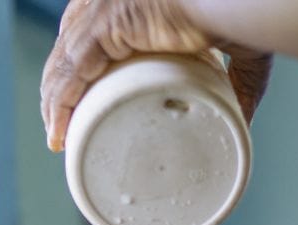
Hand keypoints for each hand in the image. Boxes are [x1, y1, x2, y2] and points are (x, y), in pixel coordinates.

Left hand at [40, 0, 271, 150]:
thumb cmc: (241, 8)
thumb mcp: (240, 48)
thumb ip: (240, 81)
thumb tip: (244, 118)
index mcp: (132, 1)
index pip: (89, 30)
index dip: (77, 66)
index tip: (78, 100)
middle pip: (67, 48)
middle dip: (59, 87)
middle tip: (64, 126)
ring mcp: (104, 8)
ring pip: (63, 62)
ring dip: (53, 102)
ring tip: (58, 138)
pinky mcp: (106, 23)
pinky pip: (71, 71)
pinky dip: (61, 104)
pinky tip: (57, 130)